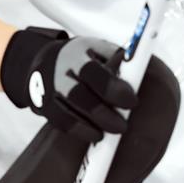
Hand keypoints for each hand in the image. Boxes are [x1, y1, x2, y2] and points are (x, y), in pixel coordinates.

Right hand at [0, 27, 137, 142]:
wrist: (47, 61)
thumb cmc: (84, 56)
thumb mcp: (99, 48)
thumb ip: (117, 59)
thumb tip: (140, 73)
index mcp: (77, 52)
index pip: (93, 71)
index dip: (113, 88)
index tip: (132, 102)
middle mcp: (59, 71)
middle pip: (78, 95)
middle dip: (103, 113)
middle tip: (123, 125)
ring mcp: (48, 89)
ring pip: (67, 112)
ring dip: (92, 125)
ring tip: (113, 131)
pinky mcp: (43, 106)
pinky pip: (60, 123)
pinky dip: (79, 131)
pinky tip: (96, 134)